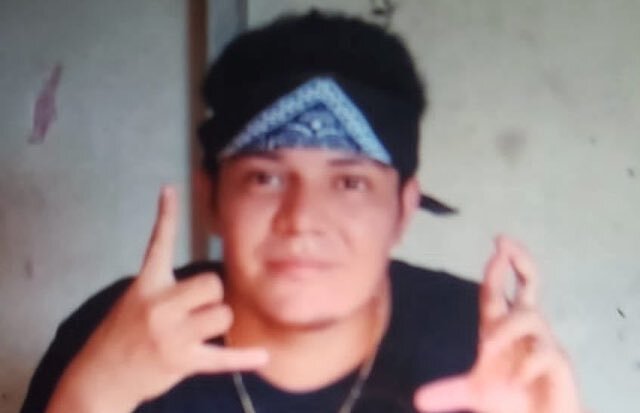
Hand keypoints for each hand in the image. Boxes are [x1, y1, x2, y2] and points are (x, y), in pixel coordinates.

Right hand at [47, 186, 268, 412]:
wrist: (101, 373)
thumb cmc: (124, 331)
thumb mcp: (137, 299)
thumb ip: (167, 285)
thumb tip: (210, 278)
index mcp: (146, 284)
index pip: (158, 243)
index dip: (166, 215)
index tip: (171, 188)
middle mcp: (158, 306)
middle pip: (213, 284)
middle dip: (213, 294)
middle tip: (199, 307)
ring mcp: (171, 335)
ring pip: (222, 315)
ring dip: (218, 322)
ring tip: (198, 331)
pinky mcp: (182, 361)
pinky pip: (221, 358)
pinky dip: (243, 357)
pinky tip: (262, 356)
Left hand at [414, 236, 583, 412]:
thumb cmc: (513, 401)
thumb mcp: (476, 394)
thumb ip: (449, 391)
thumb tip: (417, 400)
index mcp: (503, 329)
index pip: (499, 292)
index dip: (498, 268)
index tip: (496, 244)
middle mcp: (525, 330)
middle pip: (530, 284)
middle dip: (520, 261)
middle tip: (503, 243)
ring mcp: (544, 345)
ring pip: (530, 317)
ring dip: (507, 329)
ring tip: (489, 347)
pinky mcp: (560, 366)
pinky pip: (547, 353)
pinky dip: (527, 365)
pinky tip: (514, 380)